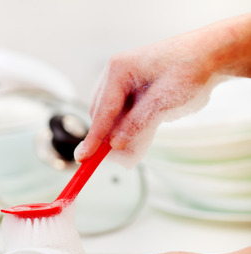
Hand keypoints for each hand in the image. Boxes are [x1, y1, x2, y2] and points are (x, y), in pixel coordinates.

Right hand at [75, 14, 250, 166]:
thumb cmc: (189, 71)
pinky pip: (122, 114)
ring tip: (131, 149)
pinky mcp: (132, 89)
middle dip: (106, 138)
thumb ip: (137, 123)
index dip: (93, 138)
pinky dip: (127, 128)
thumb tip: (116, 144)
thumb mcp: (163, 101)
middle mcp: (116, 73)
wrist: (210, 56)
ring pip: (111, 115)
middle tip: (114, 159)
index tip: (83, 159)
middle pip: (101, 114)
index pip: (101, 111)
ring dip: (118, 134)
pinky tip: (137, 137)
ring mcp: (123, 81)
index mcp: (119, 70)